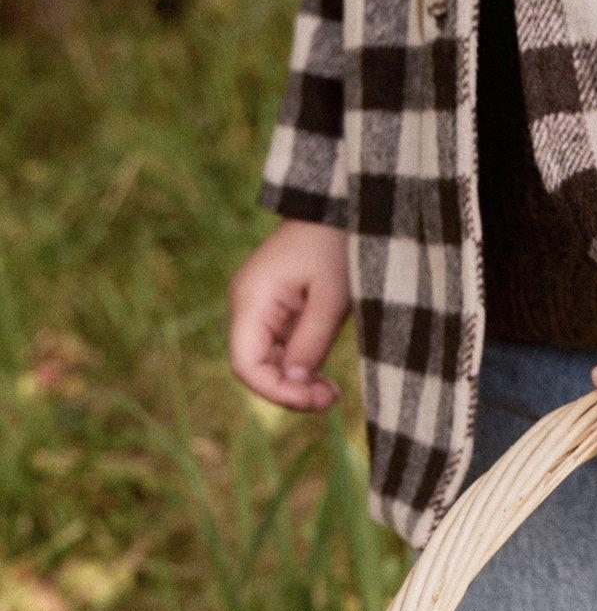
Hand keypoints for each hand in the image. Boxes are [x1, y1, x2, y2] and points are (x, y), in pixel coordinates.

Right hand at [228, 220, 349, 410]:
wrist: (335, 209)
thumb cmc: (335, 245)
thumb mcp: (333, 296)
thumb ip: (312, 341)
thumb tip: (295, 382)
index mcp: (251, 299)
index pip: (245, 363)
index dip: (275, 391)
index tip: (313, 400)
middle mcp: (246, 305)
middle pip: (253, 367)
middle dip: (288, 391)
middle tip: (330, 399)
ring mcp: (257, 306)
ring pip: (266, 362)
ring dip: (294, 382)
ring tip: (330, 393)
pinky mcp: (273, 308)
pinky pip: (277, 348)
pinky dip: (297, 366)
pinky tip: (323, 378)